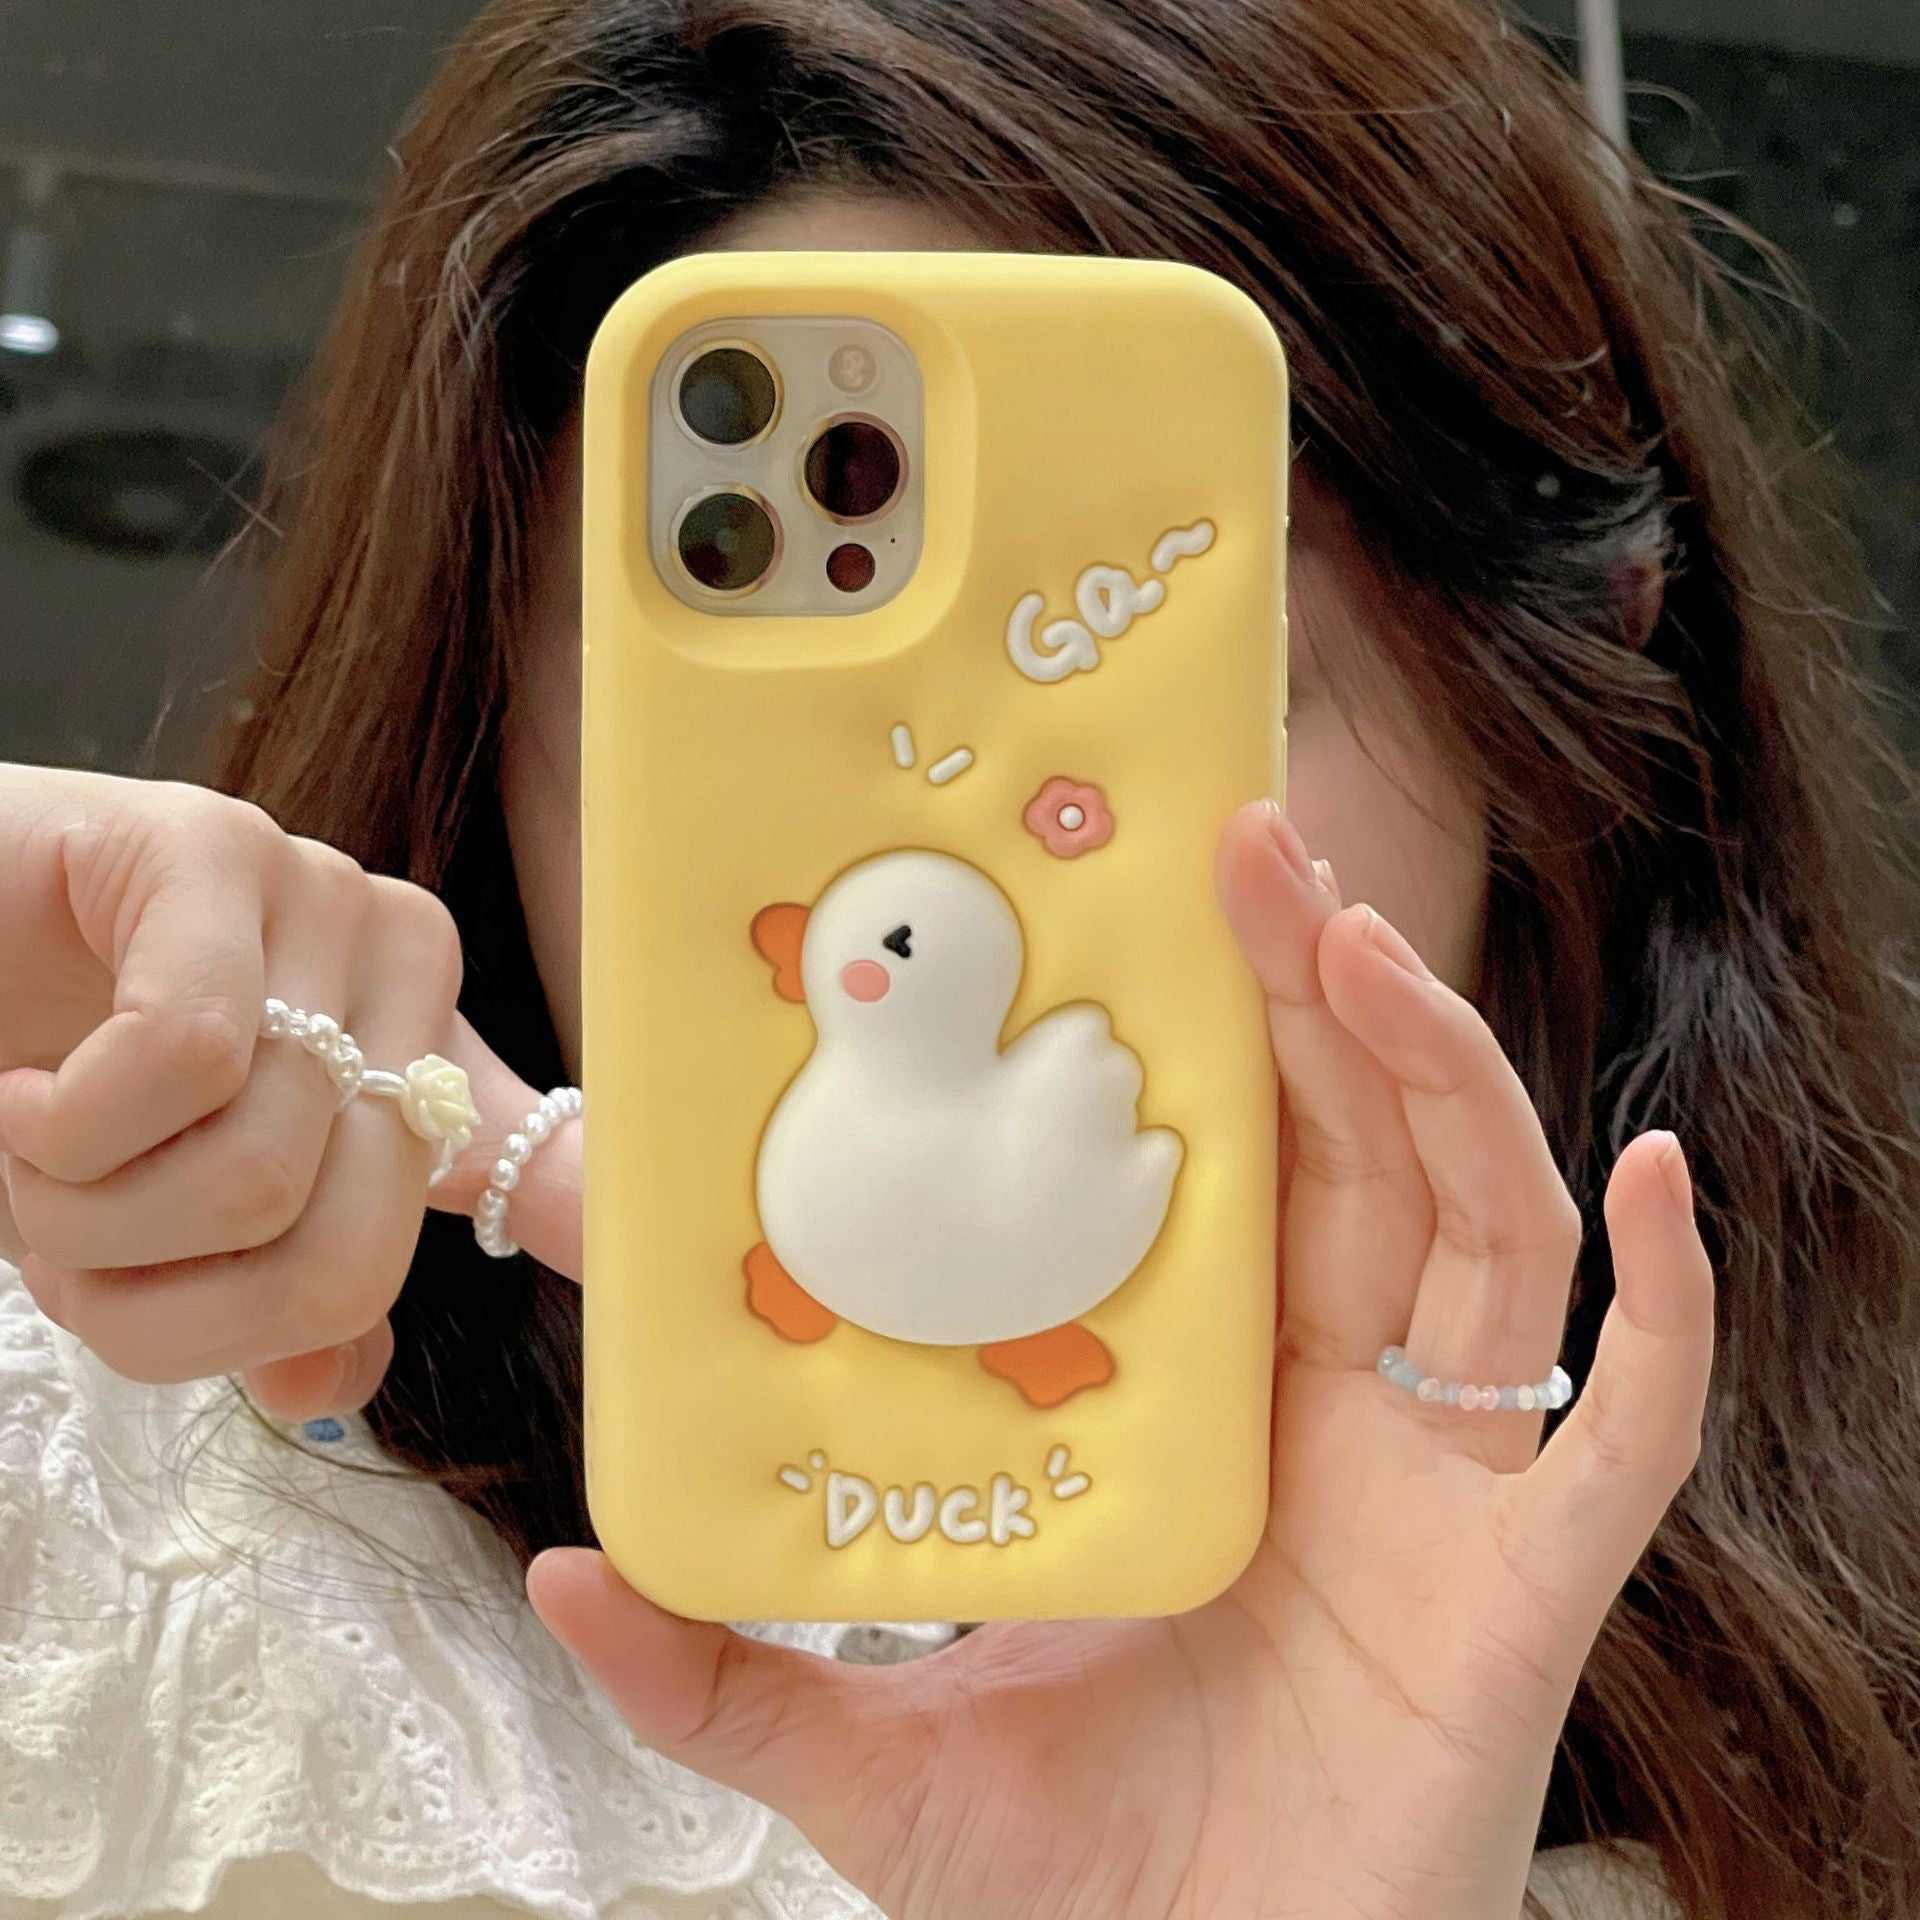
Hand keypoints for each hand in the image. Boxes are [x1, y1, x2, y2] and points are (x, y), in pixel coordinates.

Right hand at [0, 763, 580, 1418]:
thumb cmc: (43, 1078)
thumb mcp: (161, 1214)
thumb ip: (266, 1288)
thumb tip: (324, 1392)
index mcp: (423, 1056)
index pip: (408, 1258)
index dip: (299, 1314)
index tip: (158, 1302)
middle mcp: (403, 966)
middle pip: (347, 1253)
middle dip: (159, 1304)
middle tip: (62, 1240)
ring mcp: (322, 894)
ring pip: (261, 1172)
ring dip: (86, 1219)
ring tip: (29, 1151)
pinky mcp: (214, 844)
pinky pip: (194, 1054)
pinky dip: (69, 1128)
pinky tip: (18, 1094)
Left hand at [527, 799, 1712, 1919]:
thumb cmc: (1082, 1888)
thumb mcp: (878, 1755)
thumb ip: (733, 1673)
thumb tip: (570, 1578)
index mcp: (1207, 1401)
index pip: (1229, 1169)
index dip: (1206, 1032)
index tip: (1144, 897)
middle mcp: (1336, 1409)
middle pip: (1360, 1149)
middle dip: (1318, 989)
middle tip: (1252, 845)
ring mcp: (1442, 1487)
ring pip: (1486, 1227)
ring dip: (1444, 1075)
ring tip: (1361, 945)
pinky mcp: (1527, 1589)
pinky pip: (1632, 1422)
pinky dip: (1669, 1303)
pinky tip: (1666, 1180)